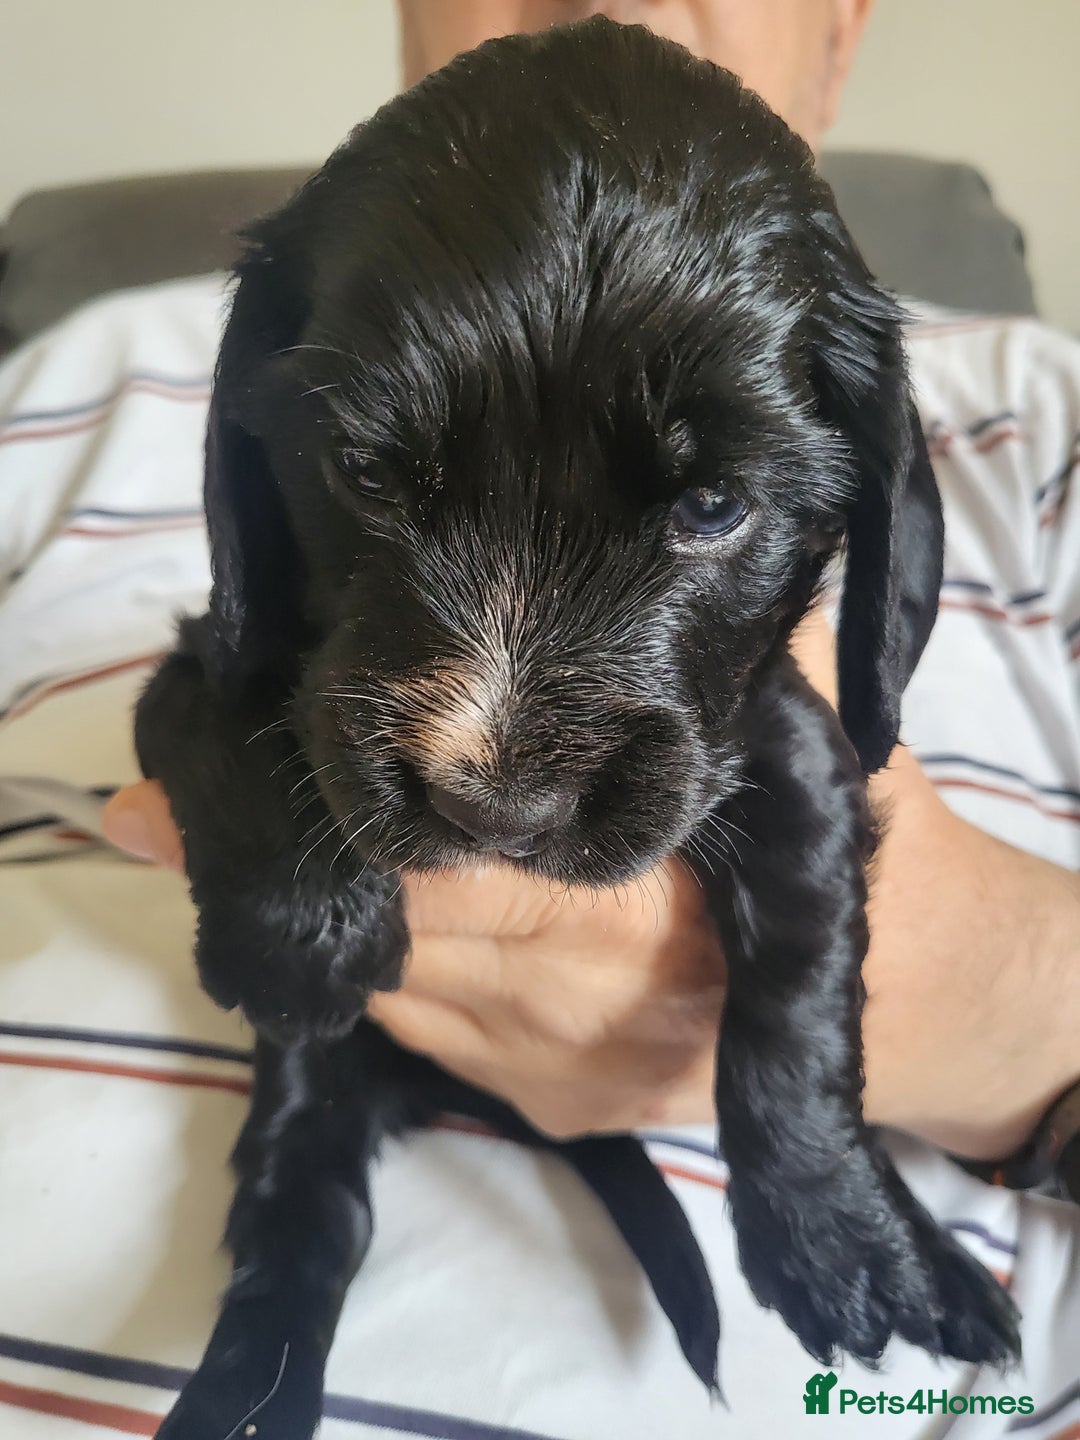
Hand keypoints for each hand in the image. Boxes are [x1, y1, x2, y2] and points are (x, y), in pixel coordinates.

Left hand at [104, 607, 1079, 1156]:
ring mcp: (561, 1067)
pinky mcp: (561, 1108)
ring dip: (337, 919)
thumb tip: (646, 533)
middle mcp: (577, 994)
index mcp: (627, 892)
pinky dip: (391, 977)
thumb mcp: (802, 720)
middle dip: (292, 867)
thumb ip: (714, 645)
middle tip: (176, 800)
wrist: (927, 996)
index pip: (434, 859)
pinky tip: (381, 914)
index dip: (317, 817)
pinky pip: (431, 1043)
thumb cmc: (862, 839)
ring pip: (395, 992)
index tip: (196, 774)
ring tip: (276, 846)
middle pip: (390, 928)